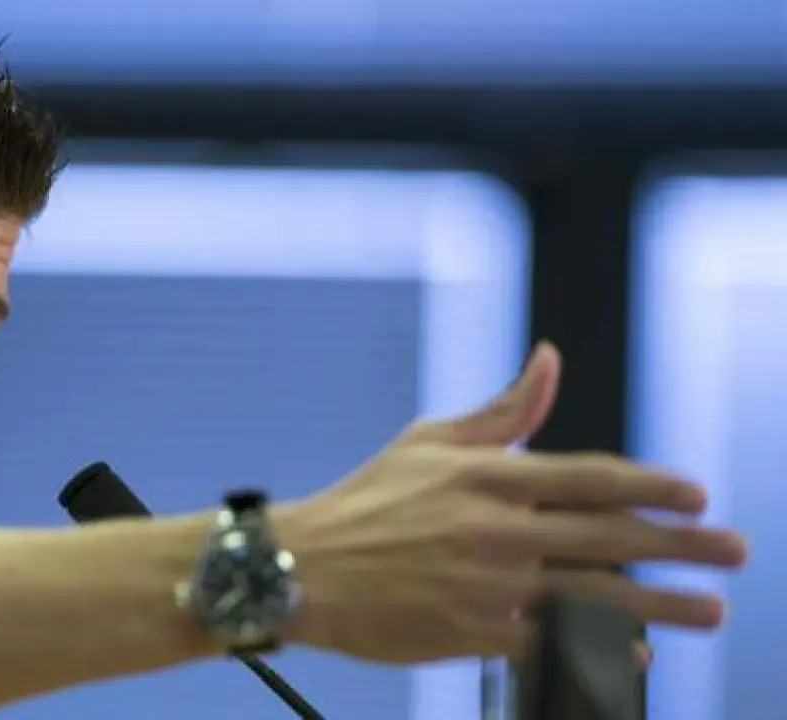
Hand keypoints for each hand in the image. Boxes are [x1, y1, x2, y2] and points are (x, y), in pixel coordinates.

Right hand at [279, 341, 745, 662]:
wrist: (302, 565)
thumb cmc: (367, 500)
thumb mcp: (429, 440)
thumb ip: (502, 410)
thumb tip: (550, 358)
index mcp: (487, 475)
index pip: (591, 477)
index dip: (652, 486)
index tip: (697, 495)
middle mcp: (495, 527)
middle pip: (609, 535)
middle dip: (681, 545)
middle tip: (735, 551)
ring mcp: (485, 583)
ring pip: (594, 594)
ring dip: (662, 603)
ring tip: (710, 611)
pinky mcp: (469, 633)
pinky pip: (551, 645)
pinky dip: (599, 649)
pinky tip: (637, 653)